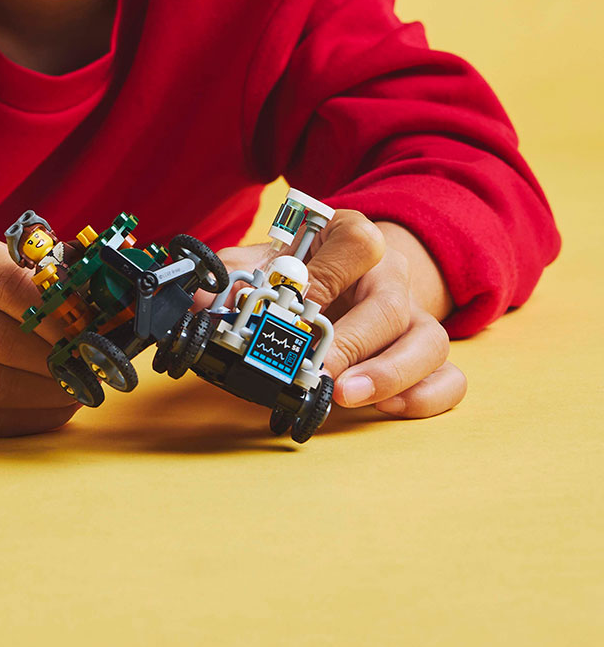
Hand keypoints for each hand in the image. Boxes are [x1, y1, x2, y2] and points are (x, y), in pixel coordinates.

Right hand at [0, 232, 80, 435]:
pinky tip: (61, 405)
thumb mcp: (17, 261)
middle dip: (58, 358)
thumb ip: (59, 275)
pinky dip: (33, 417)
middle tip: (95, 365)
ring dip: (49, 392)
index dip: (57, 312)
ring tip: (83, 386)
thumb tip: (112, 304)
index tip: (92, 330)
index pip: (10, 284)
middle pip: (0, 339)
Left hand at [216, 210, 466, 418]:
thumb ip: (233, 276)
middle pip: (391, 306)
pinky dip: (426, 396)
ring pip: (430, 343)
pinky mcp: (428, 355)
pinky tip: (388, 407)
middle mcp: (391, 276)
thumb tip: (195, 300)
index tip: (298, 306)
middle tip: (320, 371)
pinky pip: (450, 378)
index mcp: (352, 240)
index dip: (329, 276)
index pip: (358, 244)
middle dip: (353, 343)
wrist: (350, 272)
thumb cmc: (303, 270)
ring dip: (391, 374)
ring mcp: (416, 316)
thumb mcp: (266, 261)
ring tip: (348, 396)